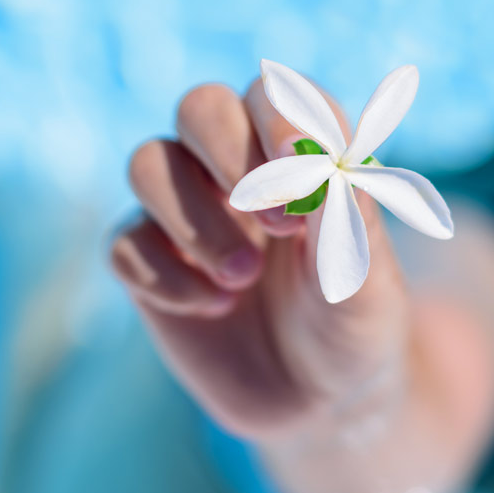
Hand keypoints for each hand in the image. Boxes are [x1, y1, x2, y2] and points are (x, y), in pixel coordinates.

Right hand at [106, 74, 412, 441]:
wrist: (323, 399)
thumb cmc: (355, 321)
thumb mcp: (367, 279)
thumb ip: (346, 216)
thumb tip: (315, 155)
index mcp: (299, 156)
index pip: (274, 93)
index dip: (280, 120)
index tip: (303, 169)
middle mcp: (238, 172)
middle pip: (200, 106)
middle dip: (228, 153)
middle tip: (274, 222)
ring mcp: (190, 216)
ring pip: (148, 162)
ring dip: (193, 217)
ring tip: (245, 276)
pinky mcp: (152, 268)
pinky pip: (126, 242)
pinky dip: (166, 274)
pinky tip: (215, 307)